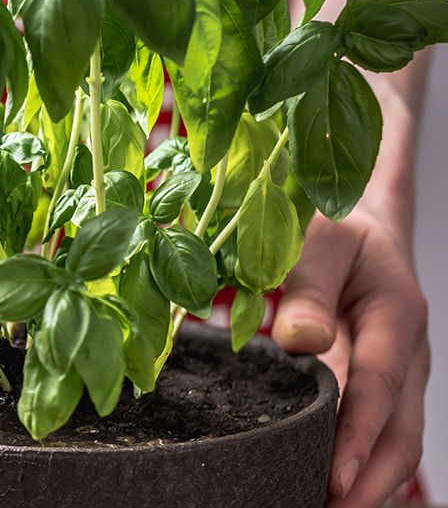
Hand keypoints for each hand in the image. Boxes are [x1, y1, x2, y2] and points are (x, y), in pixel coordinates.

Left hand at [272, 206, 427, 506]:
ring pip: (396, 447)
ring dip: (366, 488)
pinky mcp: (382, 391)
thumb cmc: (336, 229)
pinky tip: (322, 494)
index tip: (332, 480)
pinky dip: (359, 472)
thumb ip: (307, 286)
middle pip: (401, 436)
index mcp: (397, 316)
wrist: (363, 228)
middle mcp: (409, 356)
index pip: (379, 388)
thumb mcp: (321, 239)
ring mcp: (401, 379)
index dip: (356, 438)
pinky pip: (378, 439)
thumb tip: (300, 343)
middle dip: (368, 485)